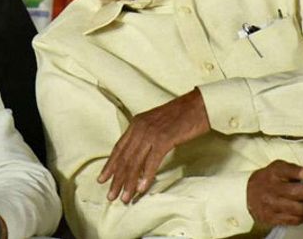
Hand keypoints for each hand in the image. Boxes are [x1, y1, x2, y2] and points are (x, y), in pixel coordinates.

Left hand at [97, 88, 209, 202]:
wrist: (199, 105)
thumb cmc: (181, 115)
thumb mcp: (156, 123)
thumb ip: (145, 136)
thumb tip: (138, 157)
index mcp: (137, 123)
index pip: (118, 148)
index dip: (110, 165)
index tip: (102, 179)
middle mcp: (140, 127)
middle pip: (124, 158)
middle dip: (116, 179)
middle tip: (111, 196)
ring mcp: (151, 133)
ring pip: (135, 162)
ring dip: (129, 182)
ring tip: (125, 198)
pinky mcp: (165, 139)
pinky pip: (152, 161)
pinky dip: (146, 177)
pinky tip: (141, 189)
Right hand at [247, 160, 302, 225]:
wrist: (246, 194)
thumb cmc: (268, 178)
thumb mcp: (277, 167)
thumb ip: (293, 169)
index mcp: (273, 173)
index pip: (286, 170)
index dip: (298, 172)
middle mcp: (272, 189)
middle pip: (296, 193)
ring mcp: (272, 205)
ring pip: (298, 210)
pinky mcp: (272, 218)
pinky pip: (294, 220)